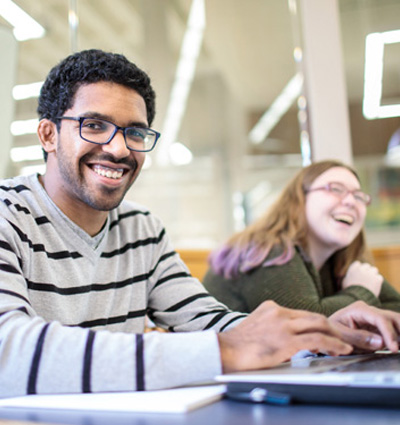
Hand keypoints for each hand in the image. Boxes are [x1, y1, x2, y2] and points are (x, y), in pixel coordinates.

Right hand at [218, 301, 351, 372]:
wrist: (224, 350)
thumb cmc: (238, 344)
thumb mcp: (257, 326)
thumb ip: (273, 326)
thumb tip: (288, 339)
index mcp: (272, 307)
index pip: (304, 314)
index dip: (321, 323)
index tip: (332, 331)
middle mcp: (279, 312)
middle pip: (316, 317)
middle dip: (336, 327)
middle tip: (350, 335)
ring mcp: (283, 325)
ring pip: (319, 325)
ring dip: (339, 335)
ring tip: (351, 343)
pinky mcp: (285, 340)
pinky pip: (316, 340)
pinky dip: (333, 344)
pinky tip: (341, 349)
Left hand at [329, 301, 399, 352]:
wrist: (327, 332)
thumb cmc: (330, 332)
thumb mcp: (338, 335)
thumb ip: (357, 338)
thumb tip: (381, 342)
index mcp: (358, 309)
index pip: (380, 318)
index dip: (389, 333)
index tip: (394, 348)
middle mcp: (370, 311)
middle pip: (393, 318)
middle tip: (399, 348)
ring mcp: (377, 318)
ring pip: (397, 322)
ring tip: (398, 348)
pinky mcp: (381, 328)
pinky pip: (395, 331)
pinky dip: (398, 339)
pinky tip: (398, 347)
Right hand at [342, 261, 382, 296]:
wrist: (357, 298)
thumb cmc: (349, 291)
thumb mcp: (344, 282)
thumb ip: (348, 276)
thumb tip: (348, 276)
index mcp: (353, 269)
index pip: (358, 263)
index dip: (359, 268)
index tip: (359, 273)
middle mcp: (362, 269)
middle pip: (367, 266)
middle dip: (367, 270)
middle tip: (367, 277)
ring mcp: (370, 273)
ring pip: (374, 269)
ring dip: (373, 274)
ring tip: (372, 281)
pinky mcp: (377, 279)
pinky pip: (379, 277)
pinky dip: (378, 281)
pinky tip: (375, 285)